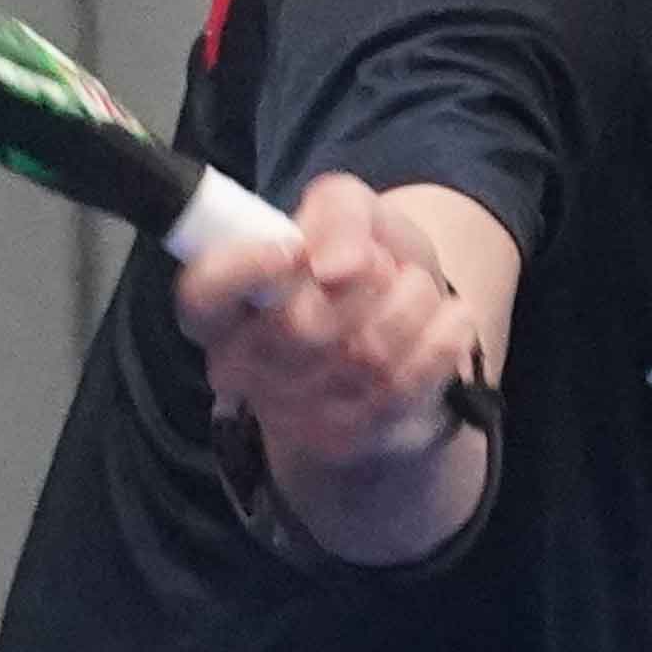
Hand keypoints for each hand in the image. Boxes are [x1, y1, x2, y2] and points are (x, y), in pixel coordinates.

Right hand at [170, 171, 489, 476]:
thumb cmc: (357, 267)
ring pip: (364, 353)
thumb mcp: (351, 213)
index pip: (203, 295)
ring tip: (416, 290)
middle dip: (367, 277)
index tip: (293, 249)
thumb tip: (338, 265)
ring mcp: (288, 411)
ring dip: (413, 303)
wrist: (402, 338)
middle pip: (301, 324)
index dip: (242, 271)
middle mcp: (239, 365)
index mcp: (221, 305)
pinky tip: (448, 321)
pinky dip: (441, 340)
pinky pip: (405, 385)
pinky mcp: (341, 438)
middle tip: (381, 265)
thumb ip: (338, 213)